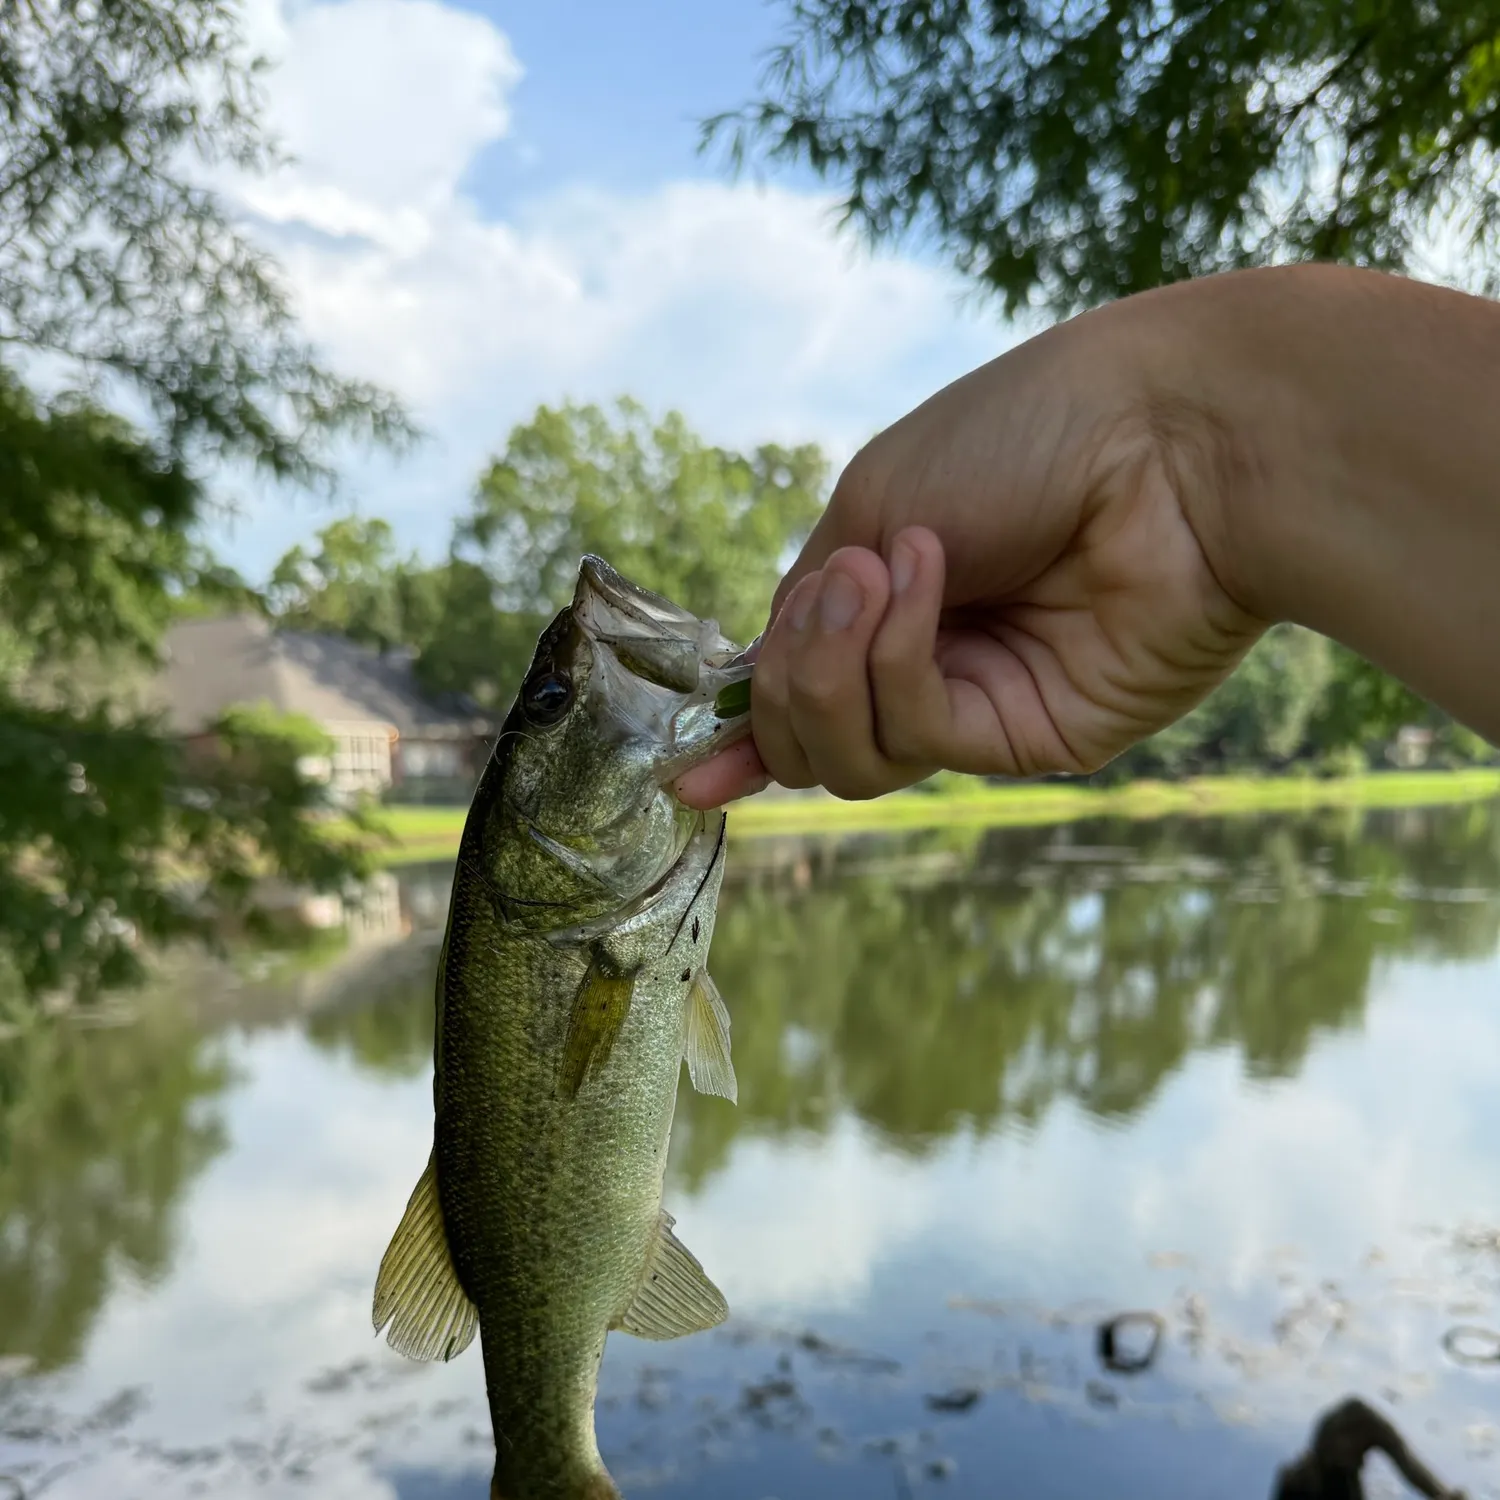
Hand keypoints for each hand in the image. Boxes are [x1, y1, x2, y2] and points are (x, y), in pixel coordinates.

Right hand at [678, 297, 1266, 805]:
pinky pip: (919, 733)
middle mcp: (931, 662)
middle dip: (790, 674)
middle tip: (837, 588)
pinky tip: (929, 579)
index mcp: (890, 600)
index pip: (799, 691)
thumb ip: (809, 608)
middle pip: (809, 739)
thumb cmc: (1024, 434)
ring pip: (851, 757)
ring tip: (880, 573)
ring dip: (832, 668)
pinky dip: (900, 656)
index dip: (744, 731)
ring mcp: (981, 704)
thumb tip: (744, 697)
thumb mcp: (875, 502)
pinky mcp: (1034, 739)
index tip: (685, 769)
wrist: (1167, 431)